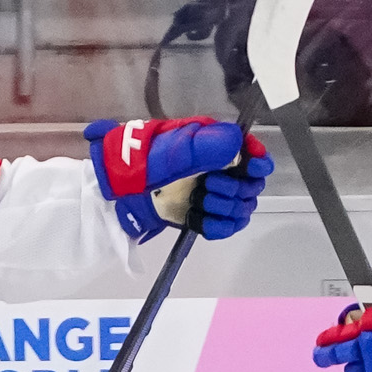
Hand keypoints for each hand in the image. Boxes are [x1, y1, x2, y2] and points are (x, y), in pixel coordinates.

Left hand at [87, 117, 275, 242]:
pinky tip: (201, 220)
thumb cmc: (138, 166)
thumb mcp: (170, 150)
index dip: (257, 161)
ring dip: (225, 208)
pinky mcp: (203, 216)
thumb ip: (207, 146)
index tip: (253, 169)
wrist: (114, 196)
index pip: (250, 152)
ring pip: (242, 206)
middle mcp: (216, 169)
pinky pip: (228, 226)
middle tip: (209, 188)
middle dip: (235, 188)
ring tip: (199, 204)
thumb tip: (239, 145)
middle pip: (251, 183)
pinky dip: (219, 226)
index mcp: (211, 146)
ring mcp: (210, 194)